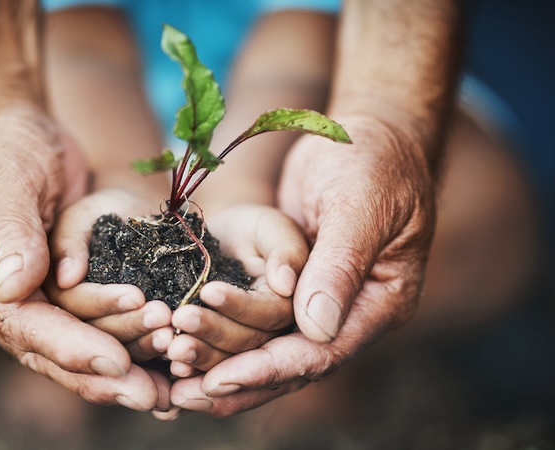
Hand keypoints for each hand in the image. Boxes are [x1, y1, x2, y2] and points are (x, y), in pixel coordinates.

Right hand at [0, 104, 167, 410]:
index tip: (114, 363)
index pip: (19, 323)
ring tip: (168, 383)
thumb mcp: (1, 176)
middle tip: (151, 396)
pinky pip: (93, 323)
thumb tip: (14, 289)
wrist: (10, 128)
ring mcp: (29, 296)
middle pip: (48, 349)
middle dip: (101, 374)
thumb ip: (8, 230)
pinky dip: (126, 341)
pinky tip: (163, 362)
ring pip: (75, 343)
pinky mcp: (58, 289)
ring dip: (122, 362)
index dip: (67, 345)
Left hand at [166, 115, 436, 416]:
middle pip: (292, 365)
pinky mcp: (294, 288)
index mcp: (380, 303)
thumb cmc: (372, 160)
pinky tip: (184, 351)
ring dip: (223, 365)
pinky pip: (257, 323)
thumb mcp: (360, 206)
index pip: (322, 352)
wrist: (367, 133)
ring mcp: (322, 303)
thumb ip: (339, 265)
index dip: (269, 369)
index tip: (222, 380)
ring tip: (174, 383)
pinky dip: (223, 338)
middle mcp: (351, 314)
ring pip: (270, 350)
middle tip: (183, 396)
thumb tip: (315, 329)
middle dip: (237, 381)